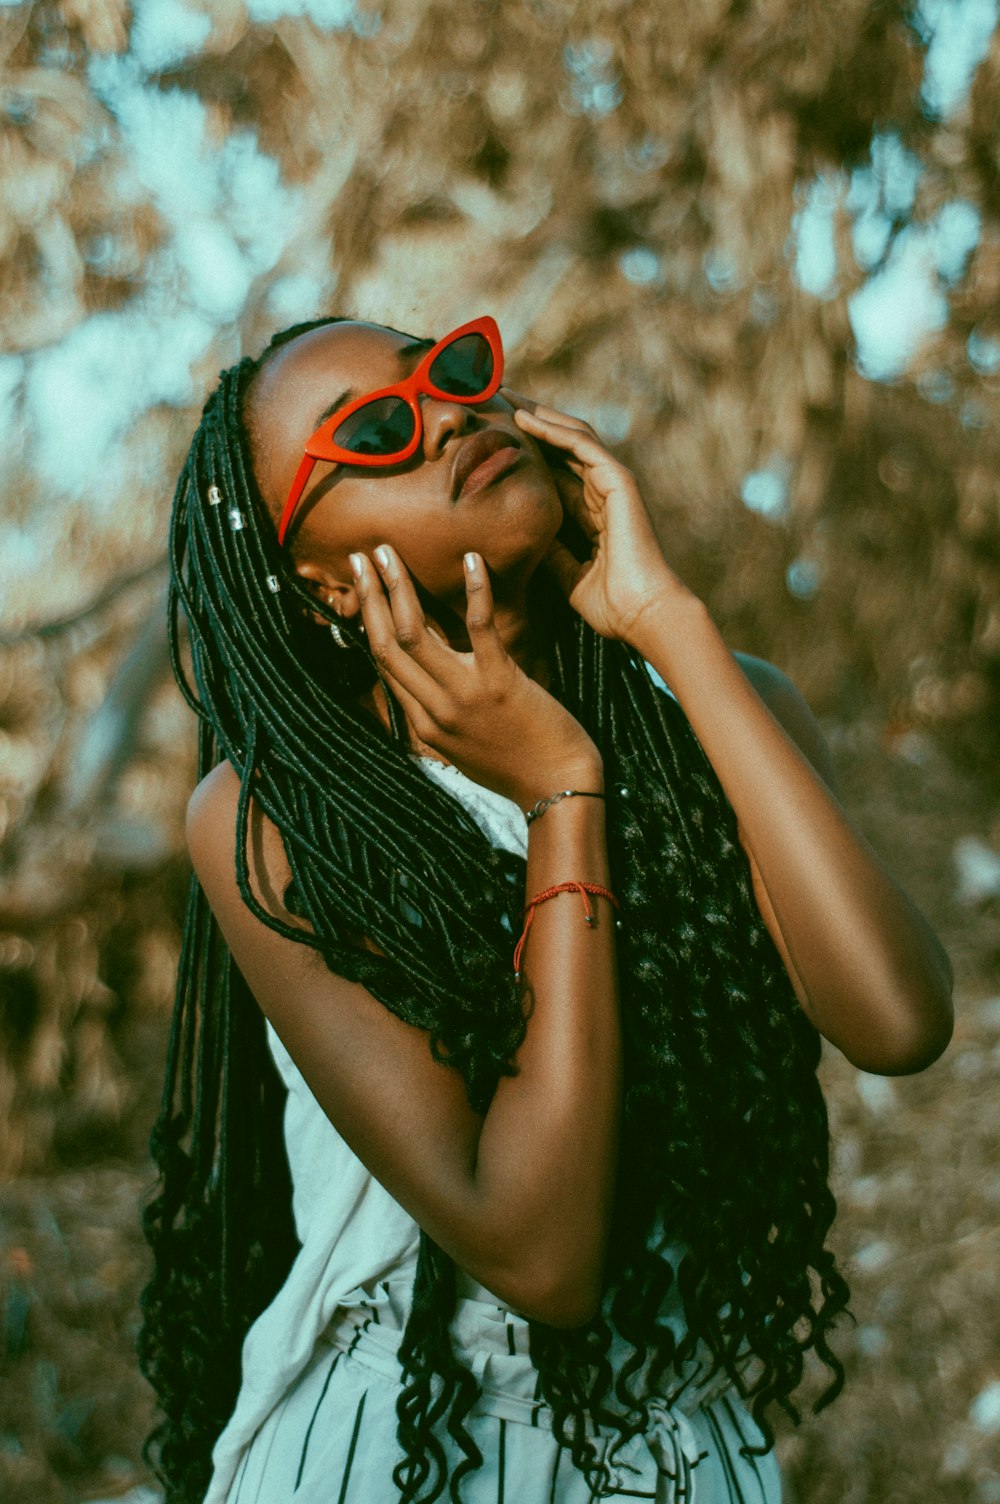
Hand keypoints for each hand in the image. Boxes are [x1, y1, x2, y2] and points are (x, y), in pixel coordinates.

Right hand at [349, 545, 602, 808]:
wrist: (558, 789)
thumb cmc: (519, 766)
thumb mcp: (463, 747)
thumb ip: (440, 713)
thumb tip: (427, 680)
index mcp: (424, 723)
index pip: (384, 662)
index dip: (369, 618)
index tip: (363, 585)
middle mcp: (435, 709)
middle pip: (388, 642)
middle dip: (370, 595)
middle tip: (362, 556)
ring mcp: (465, 696)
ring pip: (415, 632)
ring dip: (398, 587)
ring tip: (389, 552)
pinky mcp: (501, 683)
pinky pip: (479, 628)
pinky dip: (473, 591)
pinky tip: (471, 560)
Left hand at [504, 391, 690, 642]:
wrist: (642, 614)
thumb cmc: (610, 604)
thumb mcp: (566, 573)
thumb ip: (549, 551)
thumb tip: (519, 533)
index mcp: (592, 512)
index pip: (555, 469)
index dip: (526, 450)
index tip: (491, 437)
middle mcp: (602, 491)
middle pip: (561, 444)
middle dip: (529, 421)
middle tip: (493, 401)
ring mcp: (613, 483)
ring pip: (571, 435)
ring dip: (537, 415)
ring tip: (503, 397)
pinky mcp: (619, 481)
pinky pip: (582, 445)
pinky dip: (553, 430)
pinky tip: (525, 419)